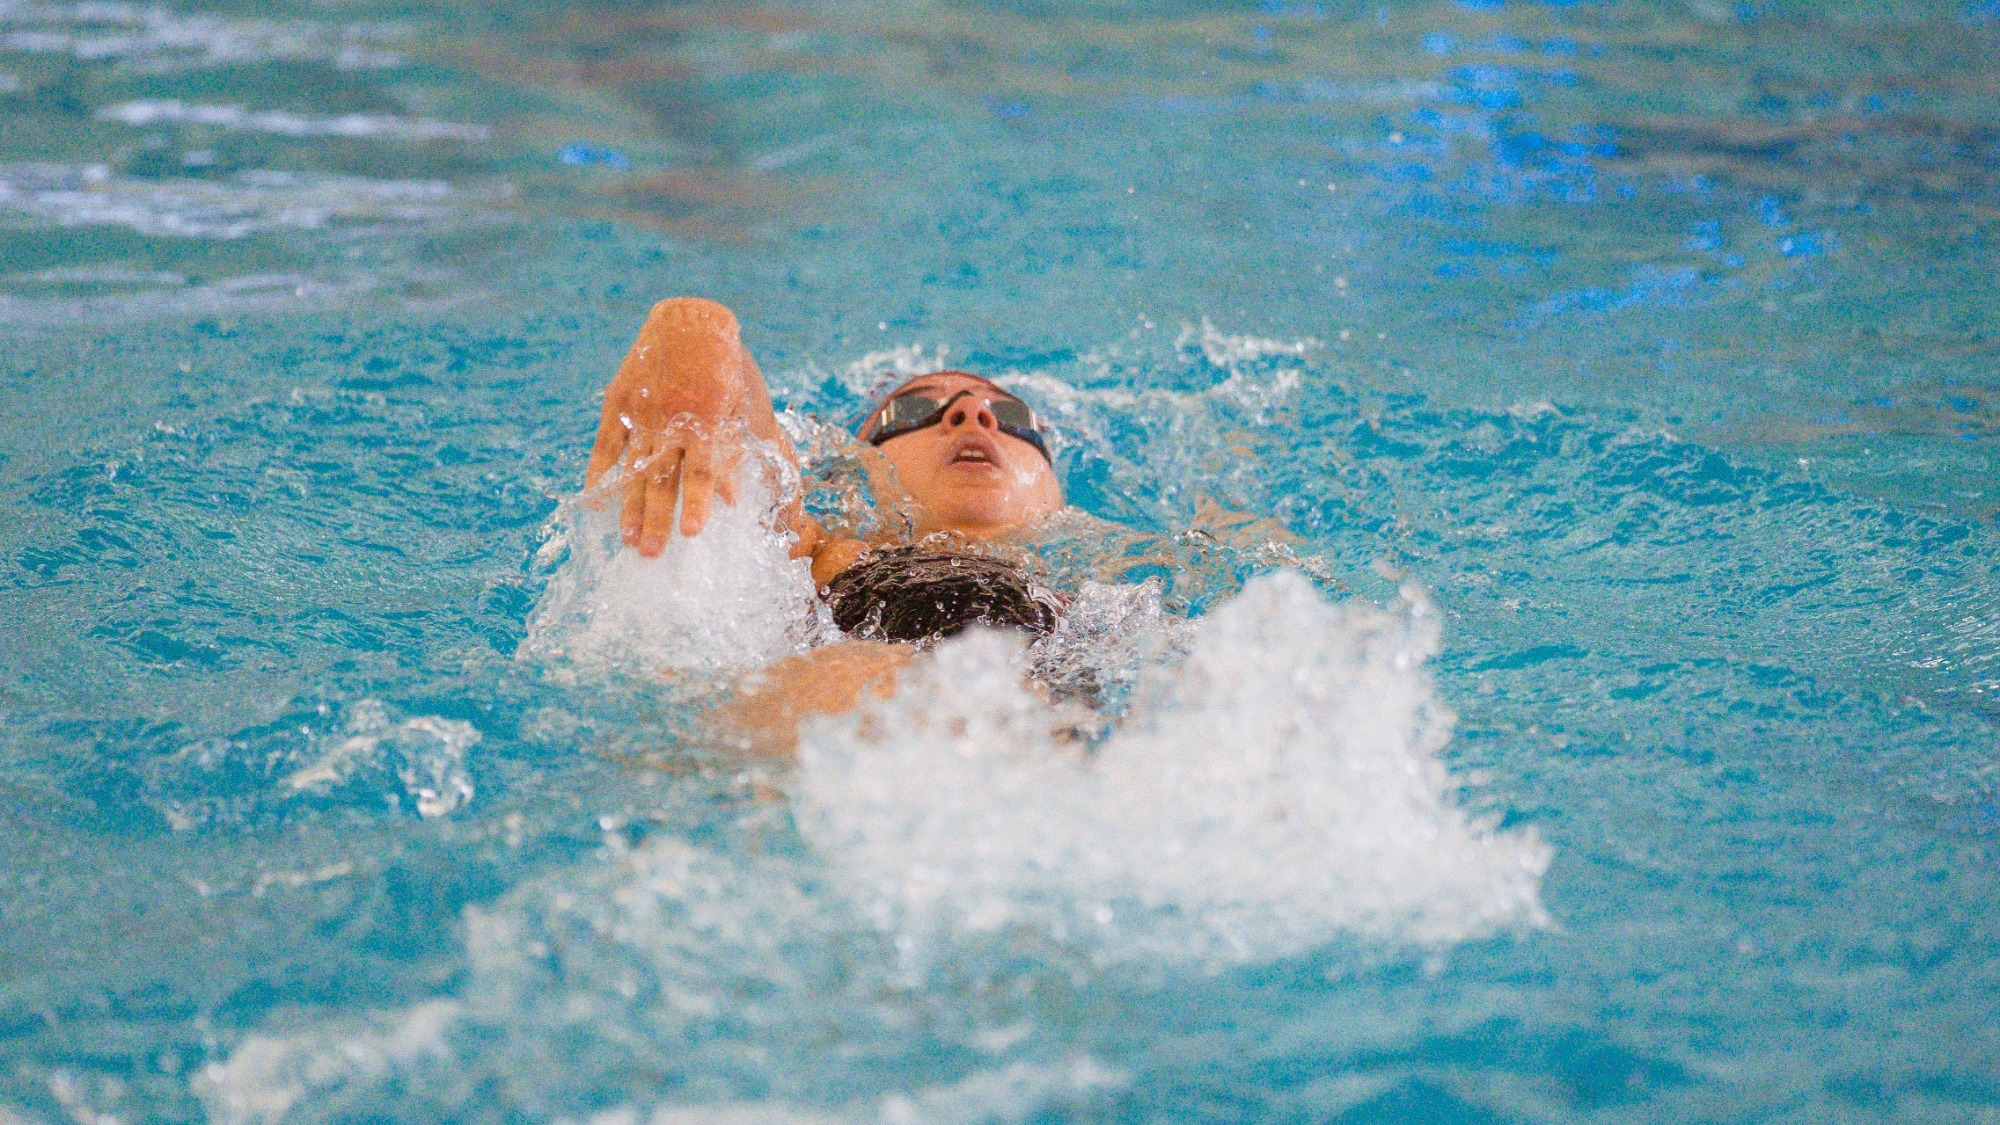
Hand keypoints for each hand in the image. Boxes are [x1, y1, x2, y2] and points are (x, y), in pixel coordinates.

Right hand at [585, 298, 753, 553]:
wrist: (688, 320)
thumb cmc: (728, 368)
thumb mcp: (746, 405)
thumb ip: (744, 450)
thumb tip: (736, 499)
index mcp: (705, 420)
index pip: (701, 470)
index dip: (698, 502)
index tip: (692, 533)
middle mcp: (670, 421)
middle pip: (663, 478)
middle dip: (657, 519)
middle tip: (651, 554)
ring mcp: (641, 413)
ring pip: (634, 468)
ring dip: (631, 507)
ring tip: (628, 541)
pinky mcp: (619, 403)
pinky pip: (606, 445)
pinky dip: (600, 474)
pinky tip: (593, 502)